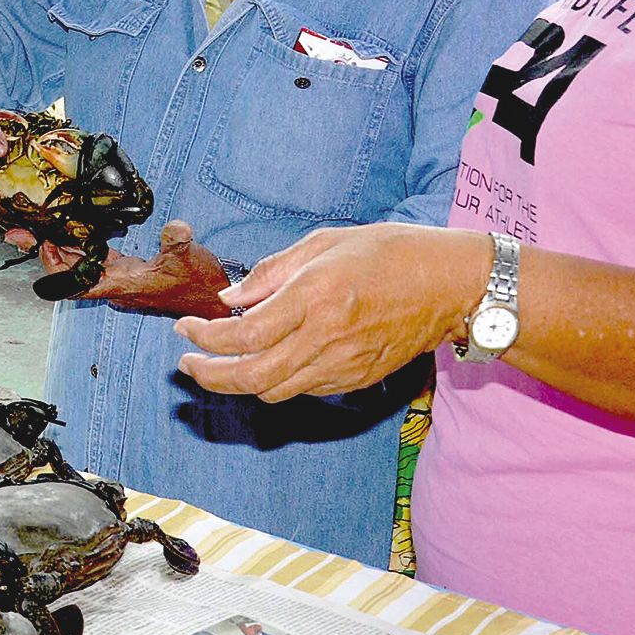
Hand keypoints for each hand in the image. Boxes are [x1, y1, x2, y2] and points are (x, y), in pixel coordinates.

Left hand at [5, 221, 235, 317]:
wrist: (212, 300)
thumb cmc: (199, 284)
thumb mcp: (189, 257)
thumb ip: (177, 241)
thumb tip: (174, 227)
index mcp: (123, 284)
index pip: (78, 283)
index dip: (56, 268)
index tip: (43, 244)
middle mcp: (115, 284)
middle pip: (71, 273)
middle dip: (46, 253)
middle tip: (22, 231)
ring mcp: (120, 278)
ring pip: (80, 265)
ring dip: (60, 248)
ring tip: (37, 226)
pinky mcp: (128, 270)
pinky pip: (95, 259)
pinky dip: (81, 245)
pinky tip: (72, 227)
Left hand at [174, 223, 485, 399]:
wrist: (449, 285)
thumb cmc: (390, 253)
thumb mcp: (324, 243)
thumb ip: (272, 272)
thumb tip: (232, 298)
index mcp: (314, 297)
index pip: (243, 334)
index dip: (205, 337)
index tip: (186, 327)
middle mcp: (325, 338)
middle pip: (250, 377)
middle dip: (208, 374)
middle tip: (187, 362)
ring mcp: (342, 365)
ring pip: (273, 392)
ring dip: (237, 383)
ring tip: (218, 364)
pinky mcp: (355, 380)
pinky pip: (302, 390)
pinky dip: (274, 381)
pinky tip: (266, 361)